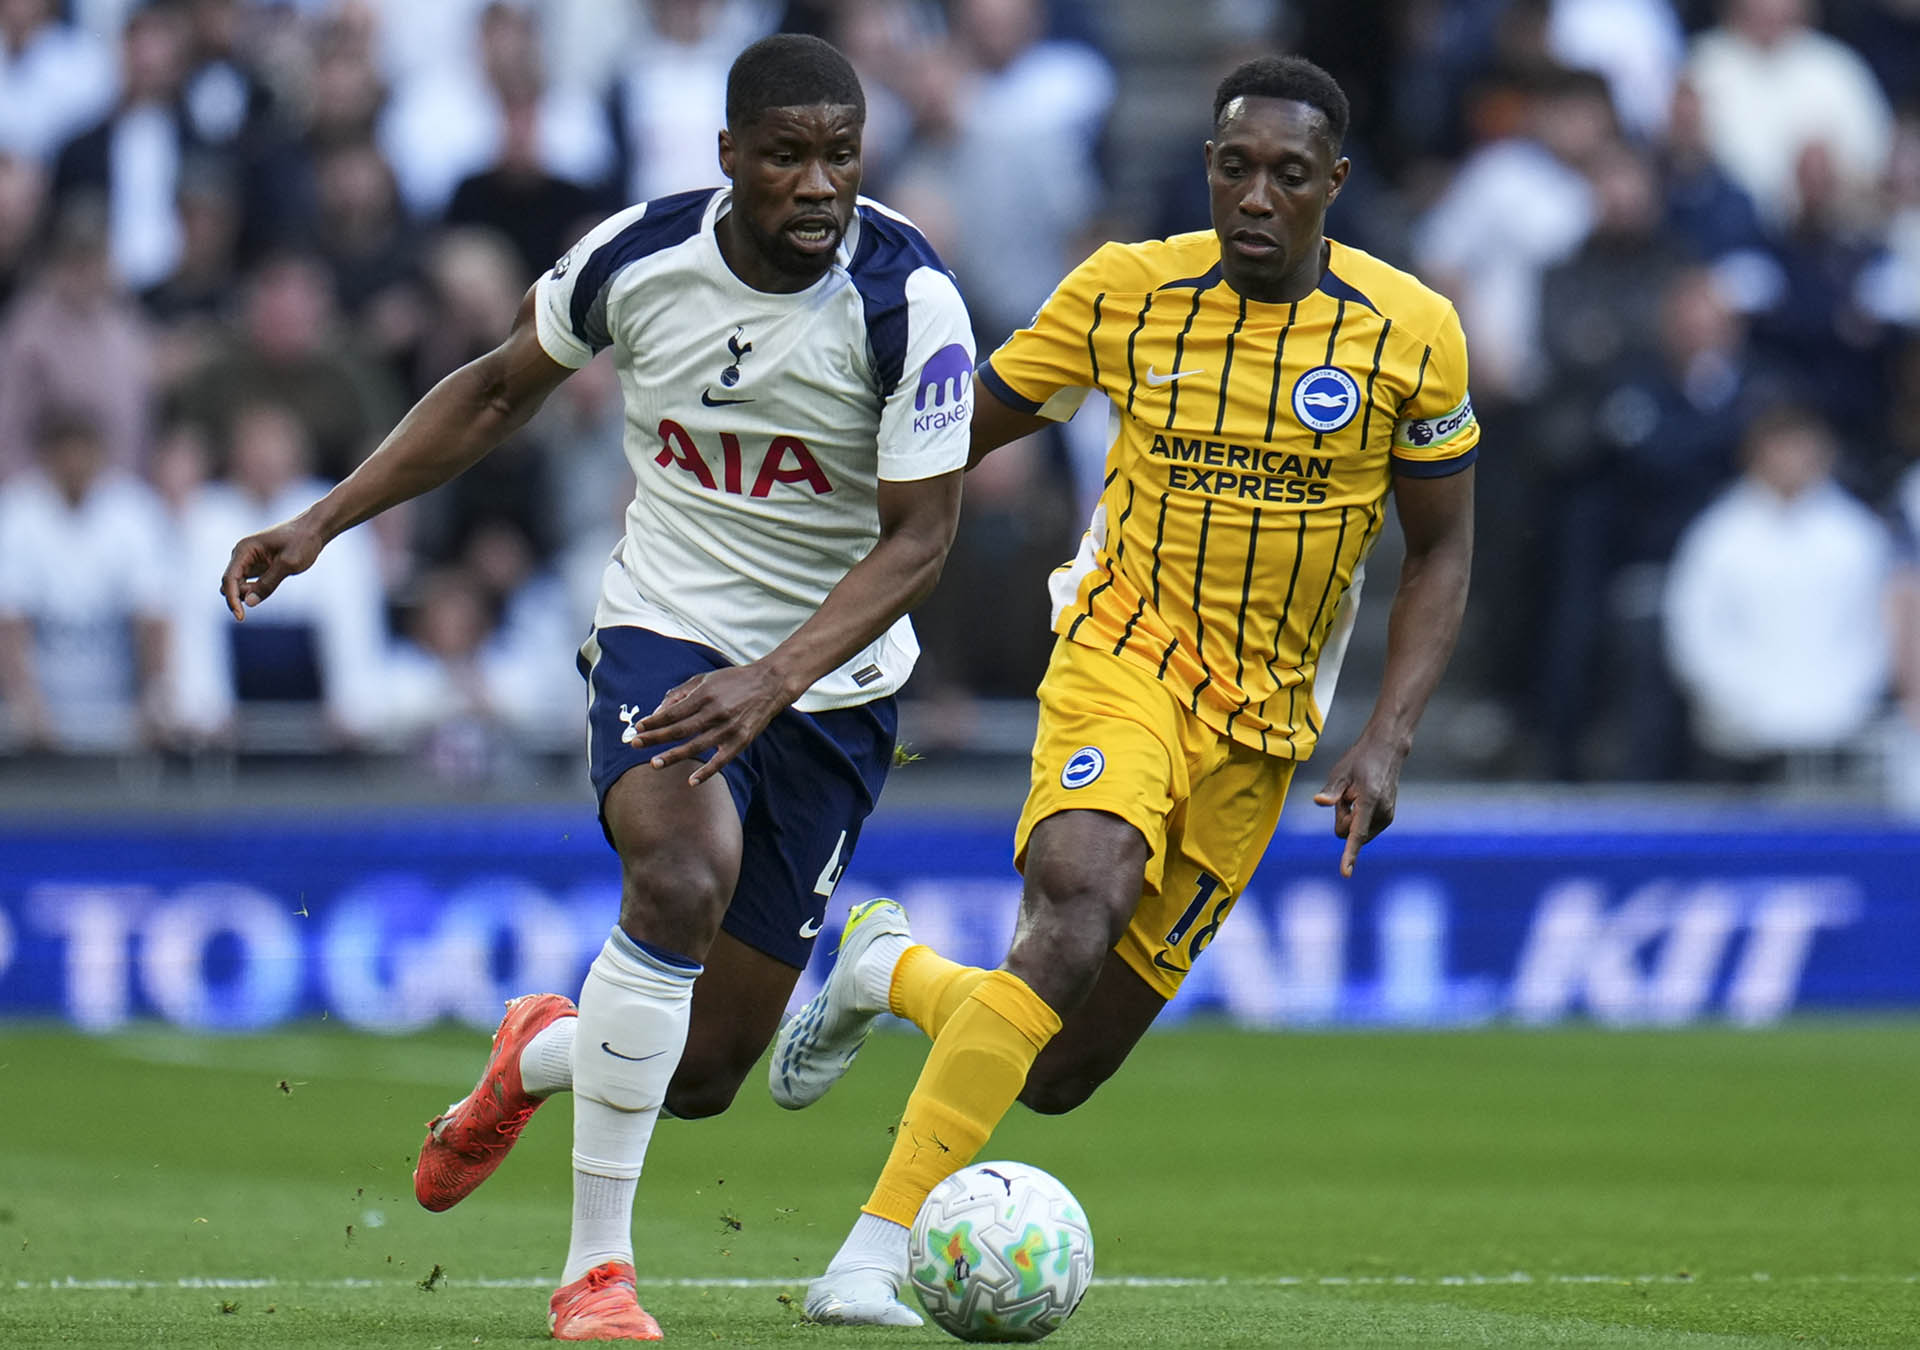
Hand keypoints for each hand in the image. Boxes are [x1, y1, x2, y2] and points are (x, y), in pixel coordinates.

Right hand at [220, 518, 324, 620]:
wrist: (314, 529)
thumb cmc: (302, 542)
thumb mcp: (288, 564)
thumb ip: (268, 583)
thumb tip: (249, 603)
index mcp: (244, 550)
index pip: (229, 579)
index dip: (232, 599)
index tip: (241, 617)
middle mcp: (242, 555)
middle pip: (230, 584)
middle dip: (240, 596)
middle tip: (266, 592)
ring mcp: (249, 561)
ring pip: (238, 585)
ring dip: (248, 594)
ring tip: (275, 581)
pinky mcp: (258, 567)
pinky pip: (249, 584)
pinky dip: (255, 591)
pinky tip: (270, 587)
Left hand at [623, 661, 793, 785]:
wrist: (770, 684)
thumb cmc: (734, 680)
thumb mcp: (705, 679)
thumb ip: (681, 693)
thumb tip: (659, 711)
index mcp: (705, 695)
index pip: (674, 712)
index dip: (655, 721)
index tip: (639, 728)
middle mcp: (716, 712)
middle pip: (680, 729)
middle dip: (655, 738)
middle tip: (635, 745)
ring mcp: (729, 728)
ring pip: (696, 746)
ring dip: (674, 756)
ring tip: (654, 764)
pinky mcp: (742, 740)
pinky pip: (721, 760)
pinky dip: (707, 771)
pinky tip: (692, 781)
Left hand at [1311, 731, 1406, 877]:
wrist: (1386, 750)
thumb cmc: (1359, 760)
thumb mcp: (1340, 772)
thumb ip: (1331, 791)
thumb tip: (1318, 801)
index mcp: (1370, 801)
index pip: (1355, 834)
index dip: (1349, 854)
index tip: (1345, 873)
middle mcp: (1382, 812)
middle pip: (1348, 832)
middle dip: (1342, 817)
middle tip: (1347, 794)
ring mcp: (1387, 816)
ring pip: (1355, 832)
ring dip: (1350, 817)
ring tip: (1356, 794)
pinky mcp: (1388, 818)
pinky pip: (1362, 828)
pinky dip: (1358, 817)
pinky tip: (1362, 798)